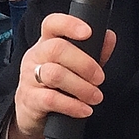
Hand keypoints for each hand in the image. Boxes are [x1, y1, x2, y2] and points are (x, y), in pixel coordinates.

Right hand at [9, 12, 116, 138]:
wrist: (31, 114)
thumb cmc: (55, 86)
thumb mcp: (74, 67)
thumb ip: (93, 52)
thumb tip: (109, 37)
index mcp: (46, 43)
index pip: (51, 24)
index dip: (69, 24)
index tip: (88, 32)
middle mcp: (35, 57)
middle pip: (56, 48)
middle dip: (85, 64)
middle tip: (99, 78)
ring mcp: (29, 78)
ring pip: (55, 74)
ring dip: (82, 87)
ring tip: (95, 97)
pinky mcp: (29, 99)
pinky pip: (51, 99)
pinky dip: (73, 105)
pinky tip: (84, 110)